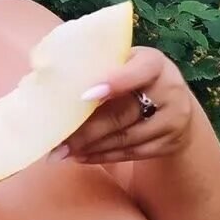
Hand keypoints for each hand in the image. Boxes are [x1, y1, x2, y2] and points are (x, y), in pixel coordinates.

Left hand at [48, 46, 193, 163]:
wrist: (174, 103)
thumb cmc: (134, 78)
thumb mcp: (126, 63)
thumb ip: (100, 67)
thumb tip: (45, 77)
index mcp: (155, 63)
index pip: (138, 71)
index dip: (114, 82)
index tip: (85, 95)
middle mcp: (169, 90)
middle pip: (124, 113)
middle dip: (87, 129)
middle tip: (58, 141)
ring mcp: (172, 119)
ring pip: (126, 138)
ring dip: (90, 147)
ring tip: (62, 152)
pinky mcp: (168, 143)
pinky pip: (132, 153)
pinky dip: (103, 156)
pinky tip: (80, 157)